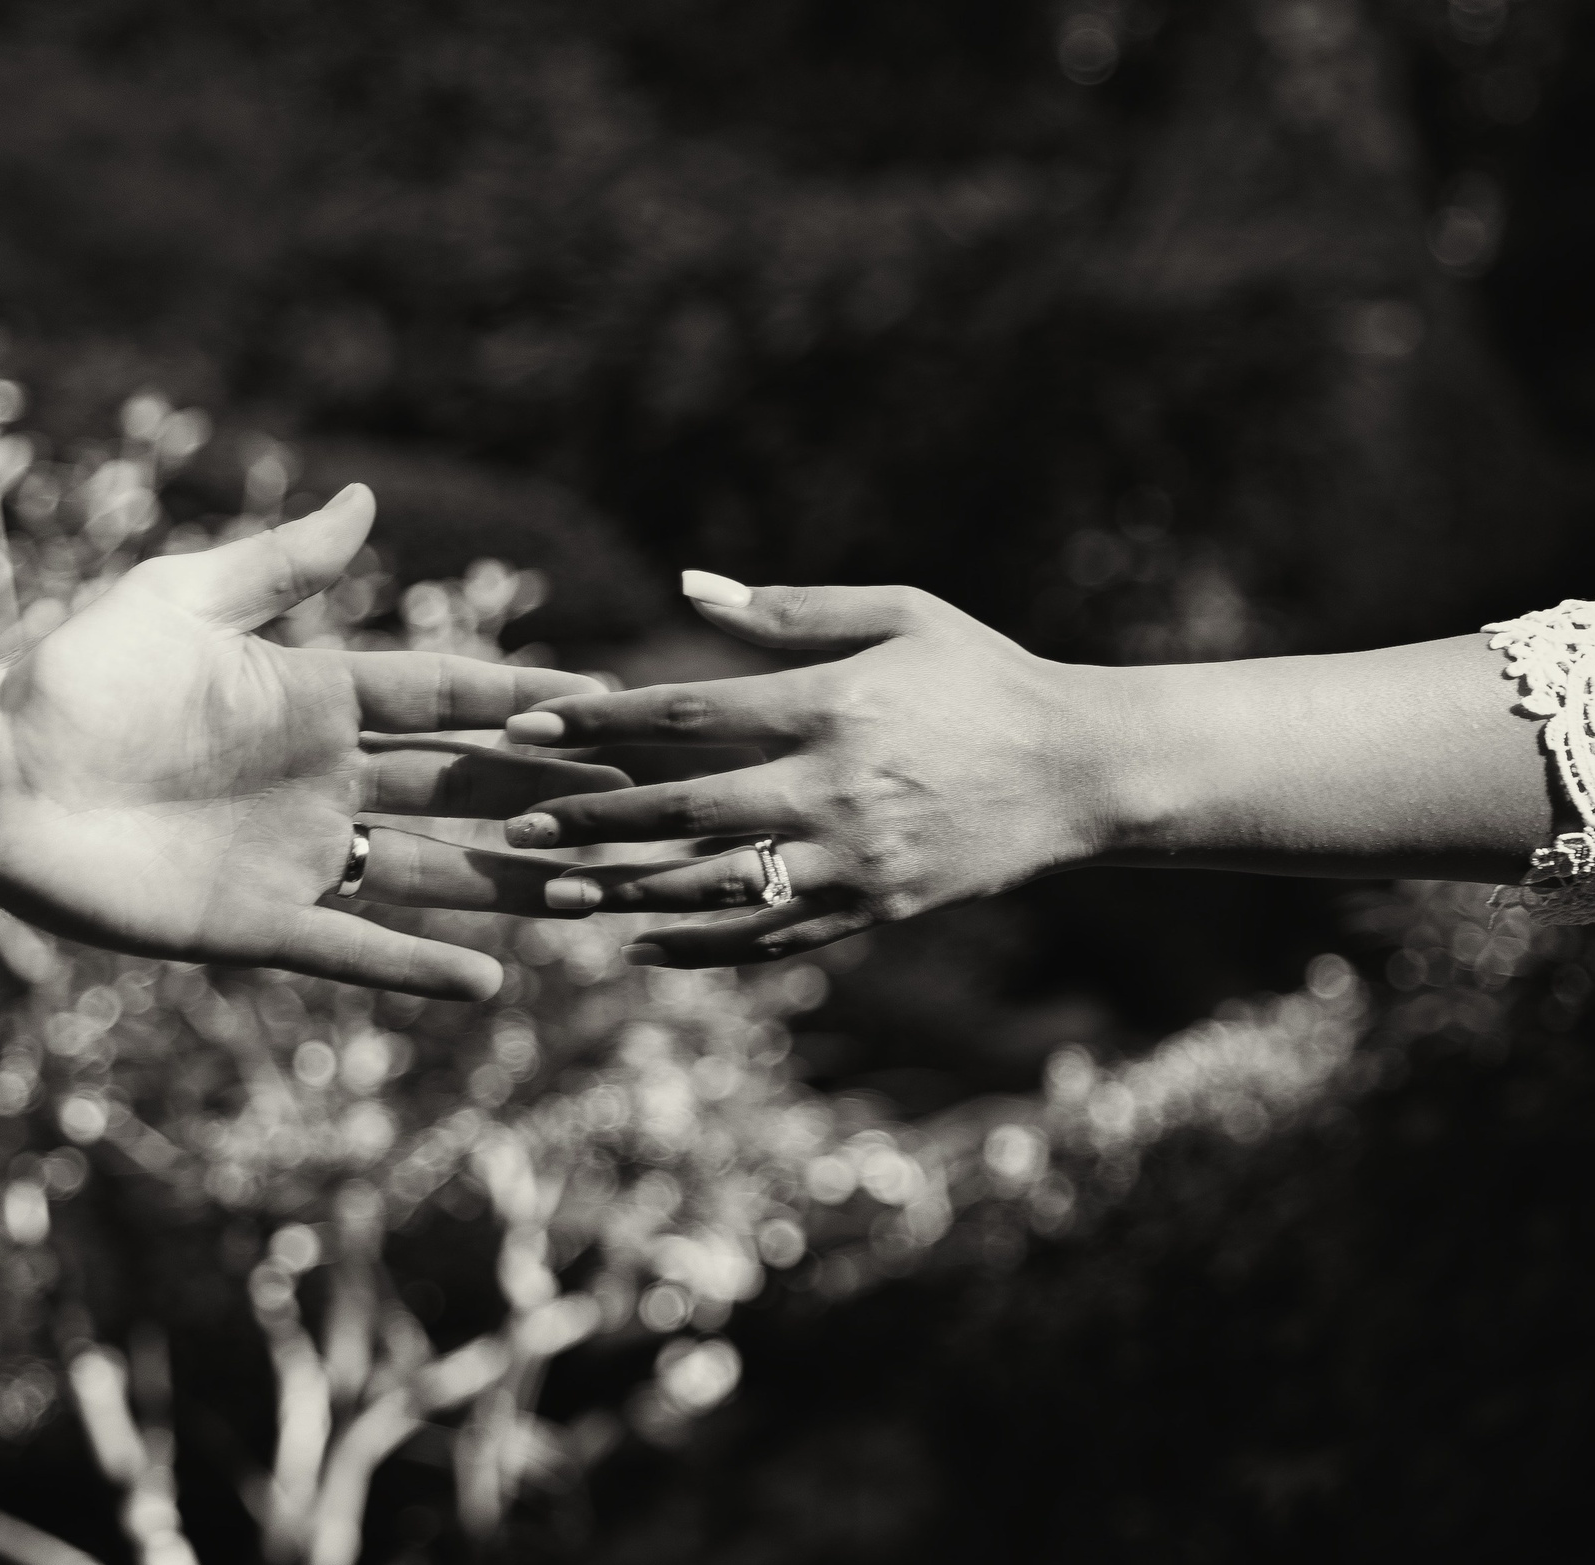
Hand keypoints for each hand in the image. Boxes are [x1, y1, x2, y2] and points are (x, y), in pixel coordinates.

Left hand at [0, 486, 625, 1000]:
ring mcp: (299, 855)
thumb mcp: (176, 602)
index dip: (524, 699)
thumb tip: (366, 499)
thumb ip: (278, 564)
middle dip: (547, 792)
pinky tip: (490, 981)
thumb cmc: (73, 677)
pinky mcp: (257, 923)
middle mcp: (325, 779)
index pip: (446, 697)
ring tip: (593, 890)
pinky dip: (416, 968)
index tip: (606, 698)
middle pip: (463, 787)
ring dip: (512, 884)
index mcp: (316, 696)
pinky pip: (353, 949)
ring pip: (432, 872)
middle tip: (638, 798)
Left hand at [495, 576, 1104, 965]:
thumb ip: (789, 608)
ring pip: (719, 887)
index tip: (529, 726)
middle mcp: (836, 788)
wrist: (1076, 771)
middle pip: (686, 810)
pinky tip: (641, 948)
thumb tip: (687, 585)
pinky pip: (771, 939)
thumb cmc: (979, 677)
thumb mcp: (900, 615)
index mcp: (834, 706)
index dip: (602, 722)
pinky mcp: (872, 909)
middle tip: (518, 829)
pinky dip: (703, 948)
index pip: (690, 713)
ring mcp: (854, 859)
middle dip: (594, 821)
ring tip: (558, 897)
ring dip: (629, 895)